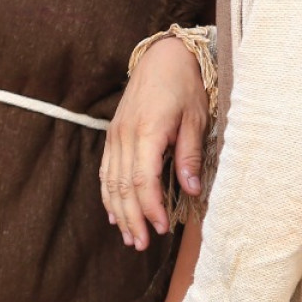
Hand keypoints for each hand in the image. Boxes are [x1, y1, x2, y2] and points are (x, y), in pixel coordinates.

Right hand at [102, 36, 207, 250]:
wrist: (163, 56)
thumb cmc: (184, 86)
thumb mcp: (196, 119)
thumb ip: (191, 155)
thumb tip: (191, 191)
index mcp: (147, 131)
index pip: (144, 179)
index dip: (151, 207)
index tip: (163, 228)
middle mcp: (125, 135)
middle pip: (123, 186)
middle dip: (132, 218)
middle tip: (142, 244)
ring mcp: (115, 134)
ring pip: (110, 181)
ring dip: (118, 211)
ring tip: (129, 237)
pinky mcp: (113, 133)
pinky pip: (106, 170)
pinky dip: (108, 193)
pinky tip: (114, 212)